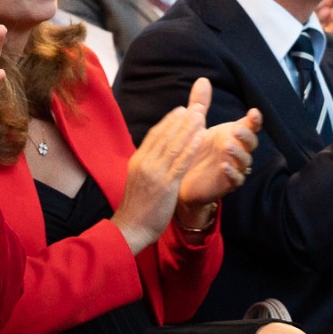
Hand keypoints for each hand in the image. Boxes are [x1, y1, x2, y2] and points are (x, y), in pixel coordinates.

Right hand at [112, 79, 210, 252]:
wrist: (131, 227)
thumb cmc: (136, 207)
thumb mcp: (138, 180)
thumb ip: (147, 165)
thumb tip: (155, 155)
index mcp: (138, 160)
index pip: (154, 135)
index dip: (168, 122)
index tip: (180, 110)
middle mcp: (145, 162)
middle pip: (165, 136)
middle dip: (181, 120)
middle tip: (194, 106)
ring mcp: (155, 173)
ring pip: (174, 145)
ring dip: (189, 129)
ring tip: (201, 116)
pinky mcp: (166, 185)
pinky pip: (180, 163)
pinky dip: (191, 148)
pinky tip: (200, 138)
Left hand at [179, 96, 261, 208]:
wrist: (182, 179)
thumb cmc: (194, 149)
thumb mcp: (195, 125)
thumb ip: (200, 104)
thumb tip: (203, 79)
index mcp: (232, 135)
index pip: (250, 126)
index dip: (255, 120)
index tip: (253, 112)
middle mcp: (237, 150)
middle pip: (251, 142)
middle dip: (246, 136)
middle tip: (235, 130)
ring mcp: (234, 167)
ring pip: (245, 161)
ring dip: (238, 153)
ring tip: (226, 146)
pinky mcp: (227, 183)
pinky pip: (236, 179)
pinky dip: (232, 173)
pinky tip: (223, 166)